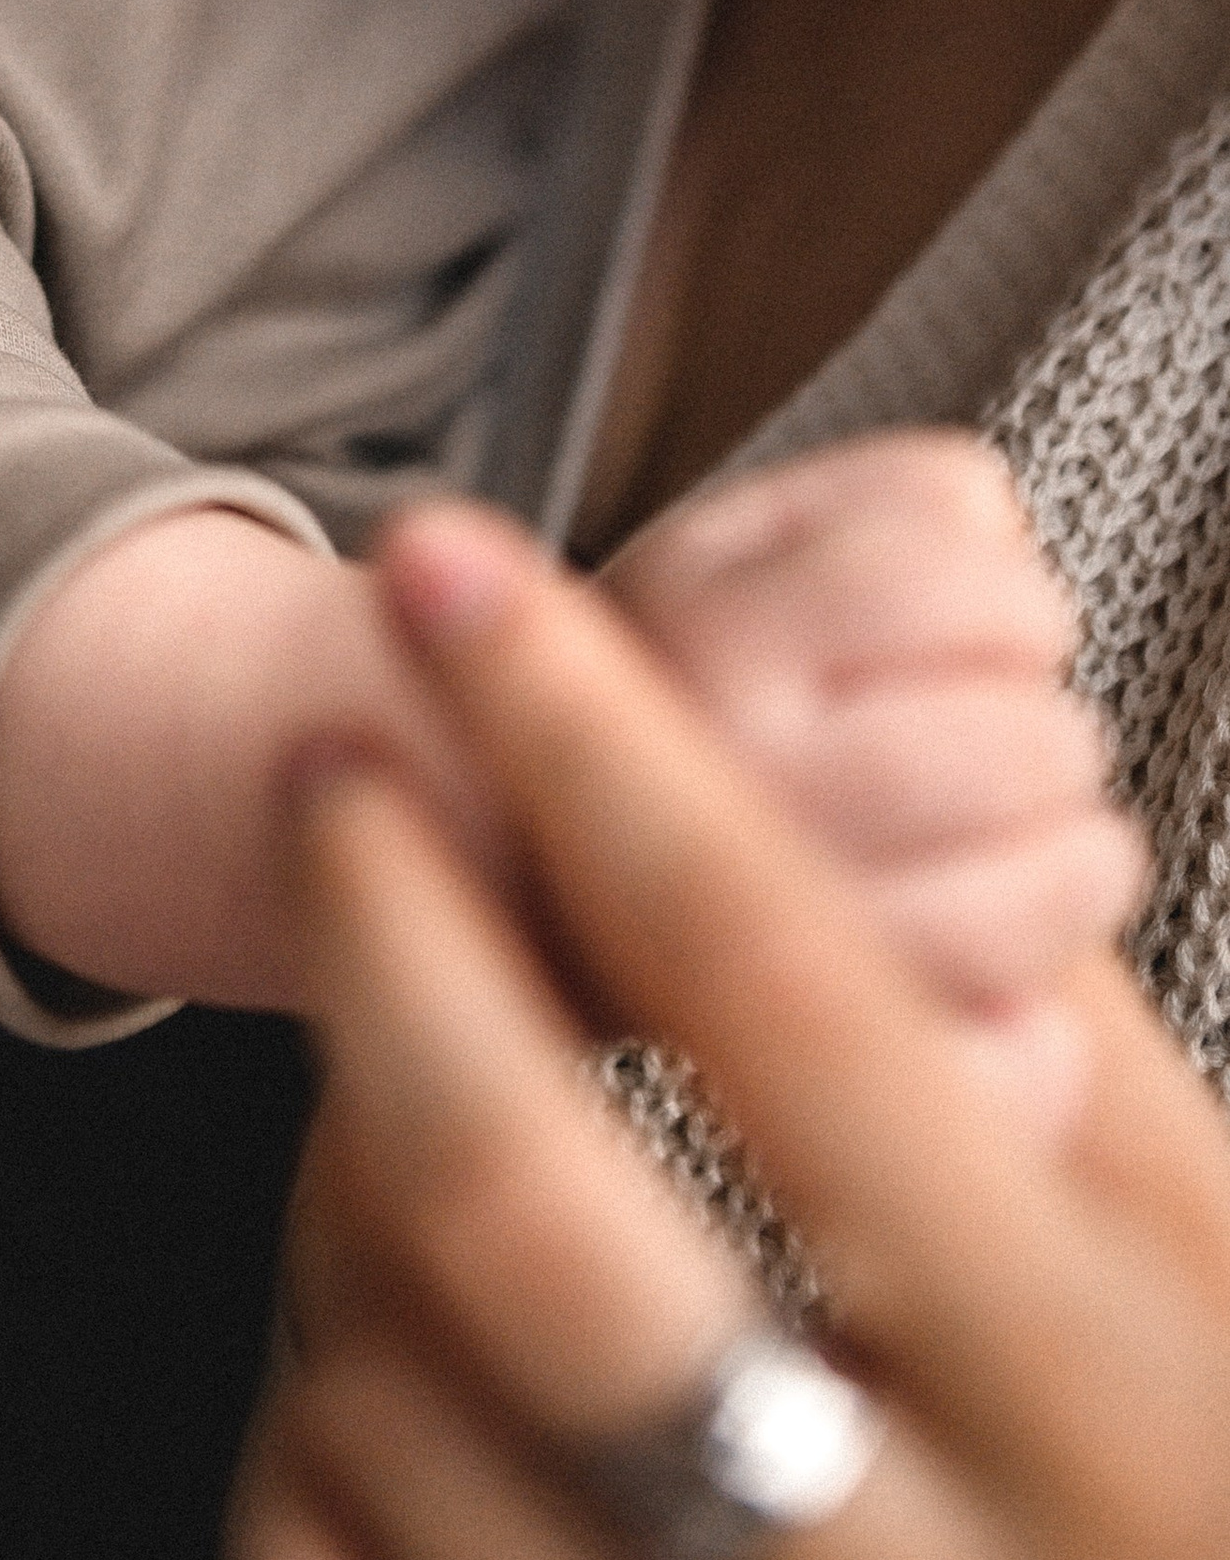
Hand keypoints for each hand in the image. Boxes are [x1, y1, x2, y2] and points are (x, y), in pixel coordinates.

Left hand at [220, 502, 1229, 1559]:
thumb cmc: (1216, 1508)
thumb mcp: (1218, 1264)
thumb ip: (1055, 1028)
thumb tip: (873, 747)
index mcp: (1116, 1400)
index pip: (782, 982)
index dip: (589, 741)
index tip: (448, 566)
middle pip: (526, 1212)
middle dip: (384, 942)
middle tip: (332, 772)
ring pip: (385, 1402)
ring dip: (341, 1190)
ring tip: (382, 1088)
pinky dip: (304, 1456)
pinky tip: (359, 1346)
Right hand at [607, 433, 1144, 1028]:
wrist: (490, 870)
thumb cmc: (662, 692)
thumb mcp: (736, 543)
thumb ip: (886, 502)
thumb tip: (1004, 533)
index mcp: (704, 627)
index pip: (945, 582)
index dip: (1004, 594)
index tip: (977, 623)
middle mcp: (720, 773)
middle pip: (1021, 737)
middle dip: (1044, 726)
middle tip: (984, 737)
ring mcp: (766, 928)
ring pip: (1050, 877)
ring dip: (1069, 851)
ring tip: (1000, 833)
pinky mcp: (812, 1057)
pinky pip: (1016, 1036)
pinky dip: (1045, 1000)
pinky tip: (997, 948)